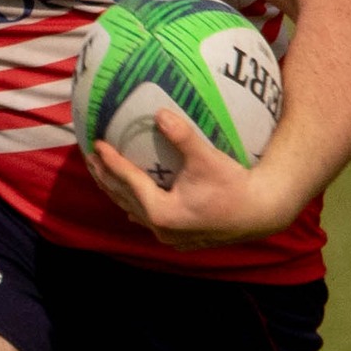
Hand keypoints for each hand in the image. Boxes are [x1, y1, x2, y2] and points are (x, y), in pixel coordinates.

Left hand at [89, 111, 294, 247]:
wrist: (260, 212)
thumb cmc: (235, 185)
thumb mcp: (207, 159)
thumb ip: (183, 136)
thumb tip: (160, 112)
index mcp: (162, 212)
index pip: (128, 182)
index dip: (111, 162)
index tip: (96, 143)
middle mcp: (160, 228)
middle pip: (123, 198)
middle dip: (105, 177)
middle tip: (89, 157)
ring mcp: (169, 236)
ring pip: (134, 211)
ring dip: (117, 191)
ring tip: (102, 174)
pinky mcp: (179, 238)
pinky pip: (148, 219)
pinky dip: (135, 204)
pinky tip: (130, 201)